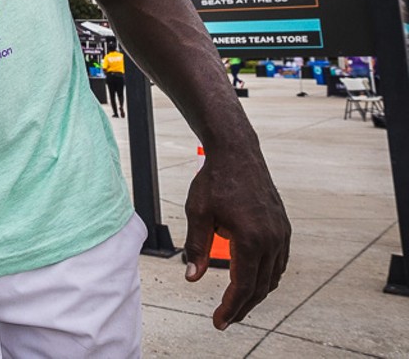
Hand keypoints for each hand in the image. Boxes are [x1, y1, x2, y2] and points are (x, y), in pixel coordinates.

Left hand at [183, 150, 290, 328]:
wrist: (238, 154)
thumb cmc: (214, 181)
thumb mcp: (197, 213)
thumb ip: (196, 247)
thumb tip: (190, 277)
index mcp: (251, 239)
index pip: (243, 286)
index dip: (231, 308)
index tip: (219, 322)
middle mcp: (272, 239)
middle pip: (260, 287)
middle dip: (242, 307)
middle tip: (225, 318)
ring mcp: (281, 233)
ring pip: (273, 277)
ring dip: (256, 293)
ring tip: (236, 303)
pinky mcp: (284, 227)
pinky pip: (279, 261)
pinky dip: (266, 276)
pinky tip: (252, 279)